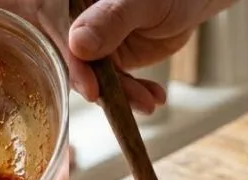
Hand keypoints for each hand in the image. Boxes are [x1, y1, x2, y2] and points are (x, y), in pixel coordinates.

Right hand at [69, 0, 237, 110]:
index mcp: (71, 5)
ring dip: (122, 96)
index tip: (92, 90)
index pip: (56, 39)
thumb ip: (110, 19)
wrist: (191, 2)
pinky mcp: (104, 62)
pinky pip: (110, 84)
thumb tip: (78, 45)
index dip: (71, 67)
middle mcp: (74, 24)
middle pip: (73, 65)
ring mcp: (89, 45)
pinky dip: (132, 95)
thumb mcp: (141, 1)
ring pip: (94, 79)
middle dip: (103, 88)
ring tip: (148, 101)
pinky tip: (153, 97)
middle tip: (130, 99)